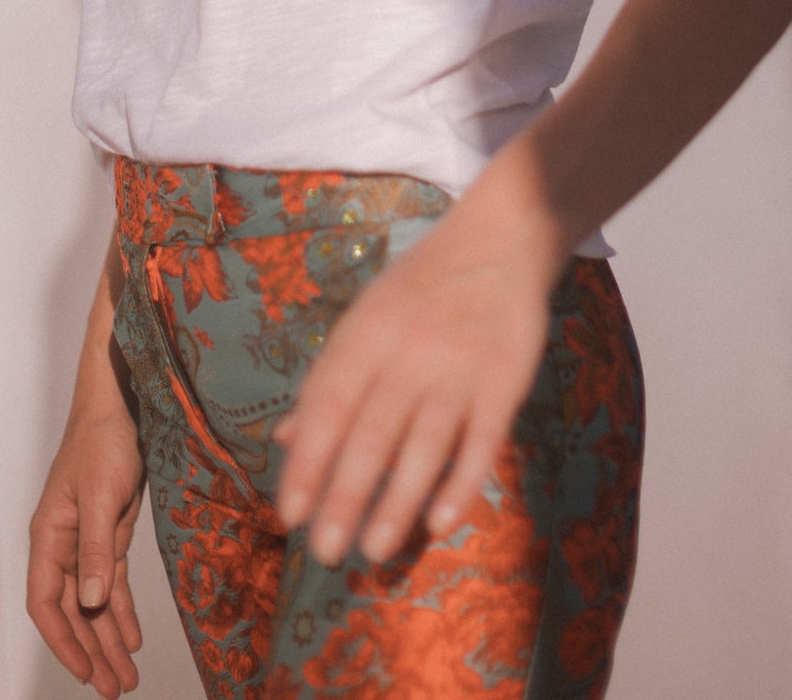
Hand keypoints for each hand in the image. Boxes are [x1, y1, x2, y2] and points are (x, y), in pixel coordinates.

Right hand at [27, 405, 145, 694]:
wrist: (120, 405)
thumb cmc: (102, 441)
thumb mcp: (102, 495)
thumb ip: (95, 549)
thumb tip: (91, 602)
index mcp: (48, 537)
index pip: (46, 603)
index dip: (63, 640)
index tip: (83, 671)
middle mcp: (64, 545)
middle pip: (74, 611)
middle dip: (92, 652)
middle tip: (113, 689)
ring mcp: (87, 541)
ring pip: (95, 602)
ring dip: (108, 639)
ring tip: (125, 678)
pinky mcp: (110, 533)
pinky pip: (112, 583)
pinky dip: (121, 612)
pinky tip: (131, 639)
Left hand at [271, 201, 560, 567]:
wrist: (499, 240)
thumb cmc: (421, 284)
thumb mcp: (365, 315)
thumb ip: (330, 378)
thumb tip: (287, 439)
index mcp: (366, 333)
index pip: (328, 408)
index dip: (308, 464)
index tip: (290, 516)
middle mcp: (408, 351)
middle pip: (371, 435)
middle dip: (345, 497)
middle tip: (325, 551)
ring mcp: (459, 368)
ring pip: (423, 447)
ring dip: (396, 504)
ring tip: (373, 550)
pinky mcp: (504, 382)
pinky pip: (481, 442)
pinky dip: (461, 484)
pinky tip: (439, 522)